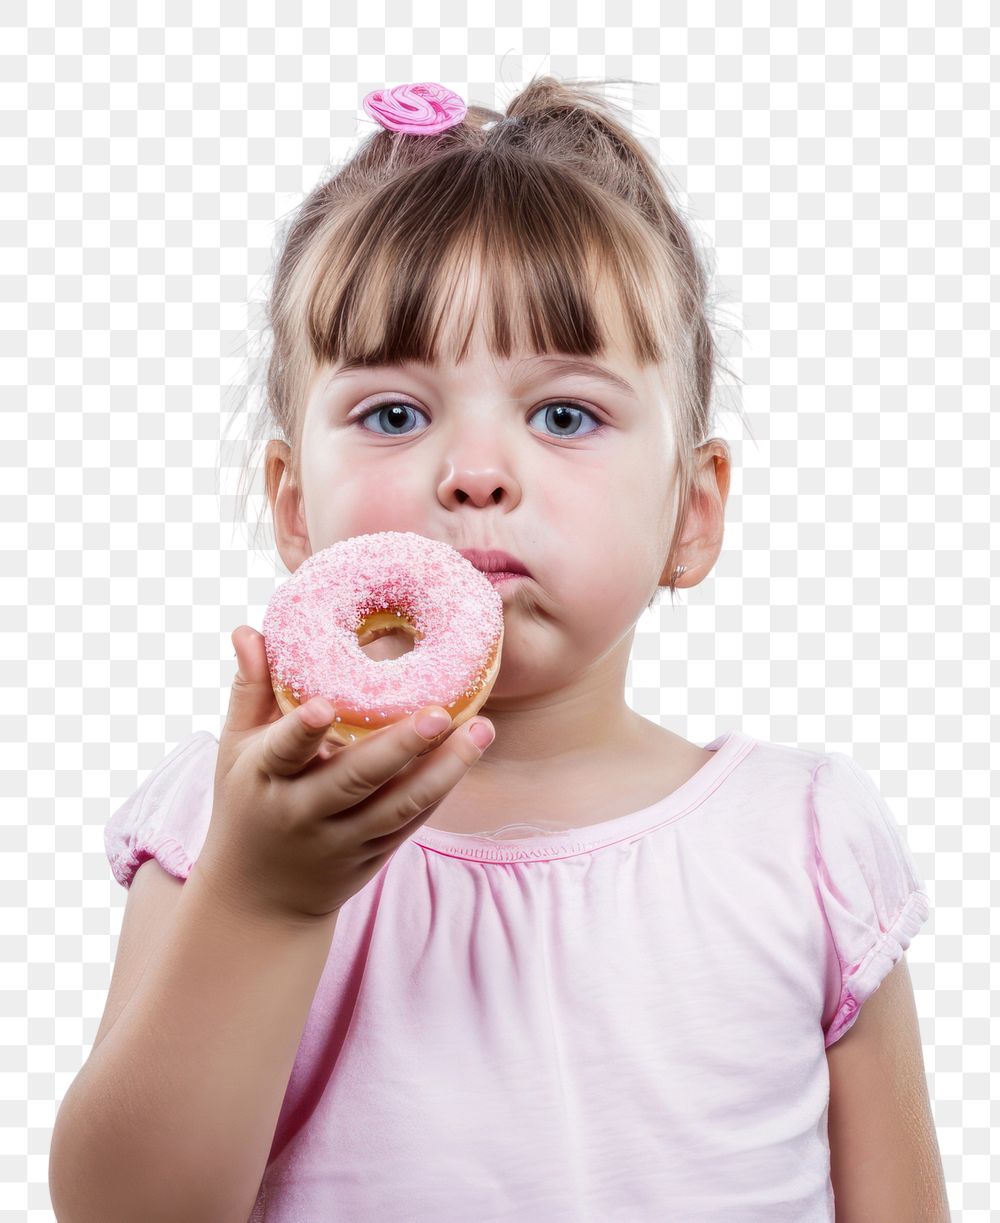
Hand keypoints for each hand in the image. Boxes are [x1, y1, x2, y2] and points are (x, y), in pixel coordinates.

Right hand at [196, 625, 493, 923]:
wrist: (260, 898)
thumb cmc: (248, 802)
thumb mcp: (235, 750)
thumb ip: (251, 688)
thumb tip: (248, 629)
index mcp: (265, 778)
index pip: (284, 752)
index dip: (302, 732)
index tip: (325, 707)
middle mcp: (304, 811)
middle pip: (356, 779)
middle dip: (400, 746)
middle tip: (440, 711)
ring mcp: (343, 838)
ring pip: (399, 805)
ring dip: (444, 769)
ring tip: (482, 729)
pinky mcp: (373, 855)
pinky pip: (412, 821)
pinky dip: (441, 789)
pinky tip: (469, 754)